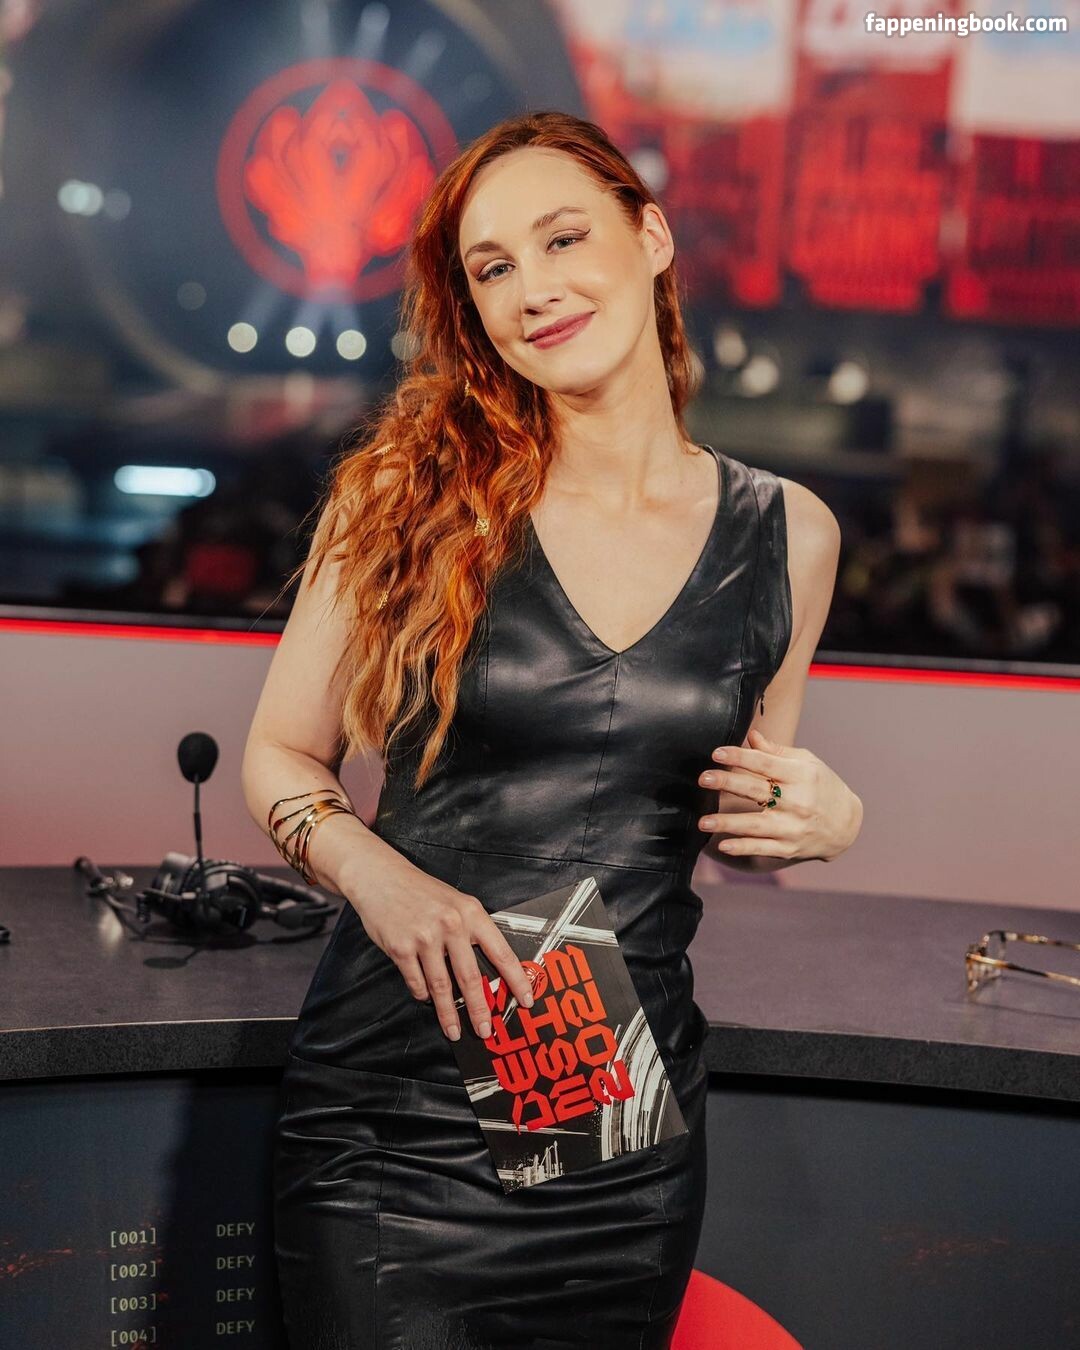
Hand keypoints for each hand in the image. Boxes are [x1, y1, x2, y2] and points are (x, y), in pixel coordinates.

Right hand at [349, 866, 535, 1041]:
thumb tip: (490, 969)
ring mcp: (425, 937)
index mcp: (471, 913)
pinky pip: (417, 982)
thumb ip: (472, 931)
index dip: (516, 980)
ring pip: (442, 986)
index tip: (526, 1000)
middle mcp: (451, 925)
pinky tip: (425, 997)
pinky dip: (422, 994)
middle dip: (480, 1010)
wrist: (381, 877)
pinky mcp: (401, 948)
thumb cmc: (421, 892)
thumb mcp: (456, 903)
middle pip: (471, 977)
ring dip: (449, 1013)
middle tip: (486, 1030)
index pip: (502, 953)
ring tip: (454, 1030)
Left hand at [697, 727, 861, 862]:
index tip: (716, 754)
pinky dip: (743, 847)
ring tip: (702, 821)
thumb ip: (776, 752)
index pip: (765, 763)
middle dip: (727, 784)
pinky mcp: (790, 847)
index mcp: (801, 775)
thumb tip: (750, 736)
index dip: (740, 757)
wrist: (847, 824)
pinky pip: (763, 848)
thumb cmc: (822, 786)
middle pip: (756, 790)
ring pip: (756, 824)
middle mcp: (798, 801)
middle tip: (703, 779)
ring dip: (727, 823)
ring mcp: (793, 827)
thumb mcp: (806, 763)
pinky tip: (724, 845)